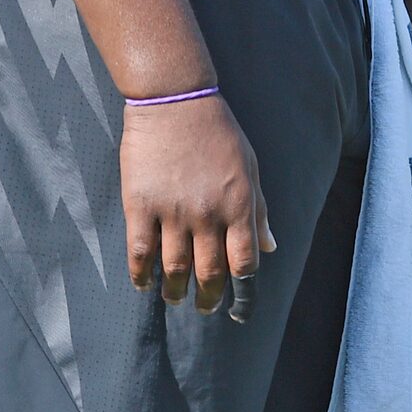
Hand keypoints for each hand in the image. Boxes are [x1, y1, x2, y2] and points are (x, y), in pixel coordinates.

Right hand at [121, 92, 273, 317]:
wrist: (175, 101)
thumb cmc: (218, 132)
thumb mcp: (250, 166)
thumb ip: (259, 209)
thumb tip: (271, 246)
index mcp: (239, 205)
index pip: (245, 264)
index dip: (243, 294)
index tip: (239, 310)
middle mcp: (208, 214)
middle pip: (209, 274)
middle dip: (208, 300)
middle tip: (205, 308)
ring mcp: (173, 212)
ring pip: (174, 270)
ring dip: (174, 292)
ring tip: (174, 298)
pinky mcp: (140, 206)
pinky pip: (140, 253)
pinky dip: (141, 275)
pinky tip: (144, 283)